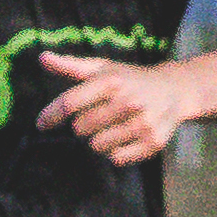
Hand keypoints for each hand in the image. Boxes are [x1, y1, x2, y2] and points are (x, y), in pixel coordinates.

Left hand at [34, 52, 199, 165]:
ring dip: (99, 139)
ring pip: (98, 146)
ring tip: (114, 126)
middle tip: (99, 115)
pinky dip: (116, 151)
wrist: (175, 90)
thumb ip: (70, 65)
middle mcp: (128, 101)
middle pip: (81, 128)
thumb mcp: (102, 68)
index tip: (41, 124)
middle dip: (83, 124)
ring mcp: (143, 123)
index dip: (51, 115)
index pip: (70, 103)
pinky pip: (117, 158)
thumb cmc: (130, 79)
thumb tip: (42, 58)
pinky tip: (126, 137)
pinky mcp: (154, 142)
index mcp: (111, 81)